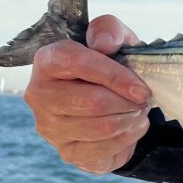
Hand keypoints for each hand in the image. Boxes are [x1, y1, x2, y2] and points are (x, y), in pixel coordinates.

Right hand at [25, 15, 151, 173]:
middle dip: (128, 102)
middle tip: (143, 100)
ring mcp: (49, 127)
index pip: (77, 63)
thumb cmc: (111, 67)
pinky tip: (131, 126)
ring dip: (131, 120)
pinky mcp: (66, 152)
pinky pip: (104, 150)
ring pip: (101, 128)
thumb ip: (109, 30)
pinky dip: (128, 138)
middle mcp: (39, 94)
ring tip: (138, 110)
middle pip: (92, 102)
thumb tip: (104, 44)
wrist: (113, 102)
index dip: (115, 76)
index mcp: (47, 61)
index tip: (142, 89)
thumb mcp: (116, 40)